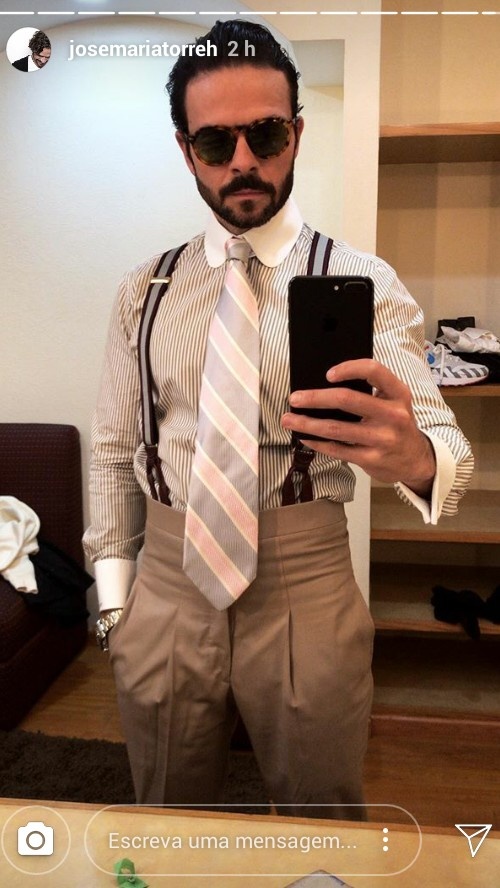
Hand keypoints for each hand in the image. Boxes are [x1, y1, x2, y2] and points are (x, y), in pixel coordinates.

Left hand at [281, 359, 435, 495]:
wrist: (416, 459)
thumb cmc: (397, 425)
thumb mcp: (394, 402)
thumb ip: (370, 391)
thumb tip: (325, 384)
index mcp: (398, 393)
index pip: (374, 371)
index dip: (349, 368)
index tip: (327, 374)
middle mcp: (393, 415)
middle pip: (347, 400)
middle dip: (315, 398)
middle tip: (295, 398)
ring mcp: (382, 439)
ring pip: (336, 428)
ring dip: (307, 423)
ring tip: (289, 419)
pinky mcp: (372, 459)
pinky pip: (337, 449)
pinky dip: (317, 442)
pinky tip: (304, 436)